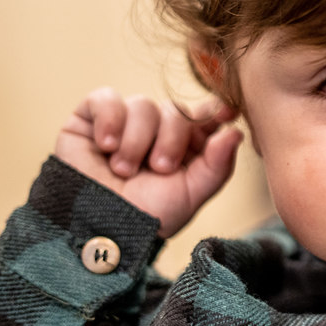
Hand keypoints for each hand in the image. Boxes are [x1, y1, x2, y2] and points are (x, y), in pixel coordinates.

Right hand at [55, 87, 242, 237]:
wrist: (99, 227)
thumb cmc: (146, 215)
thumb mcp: (191, 194)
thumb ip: (217, 165)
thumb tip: (235, 132)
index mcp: (185, 146)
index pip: (204, 116)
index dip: (215, 110)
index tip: (227, 112)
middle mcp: (156, 130)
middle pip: (175, 109)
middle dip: (171, 139)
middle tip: (159, 168)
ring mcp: (124, 122)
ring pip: (143, 104)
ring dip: (137, 140)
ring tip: (124, 170)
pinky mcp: (89, 118)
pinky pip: (105, 98)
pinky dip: (110, 120)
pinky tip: (106, 146)